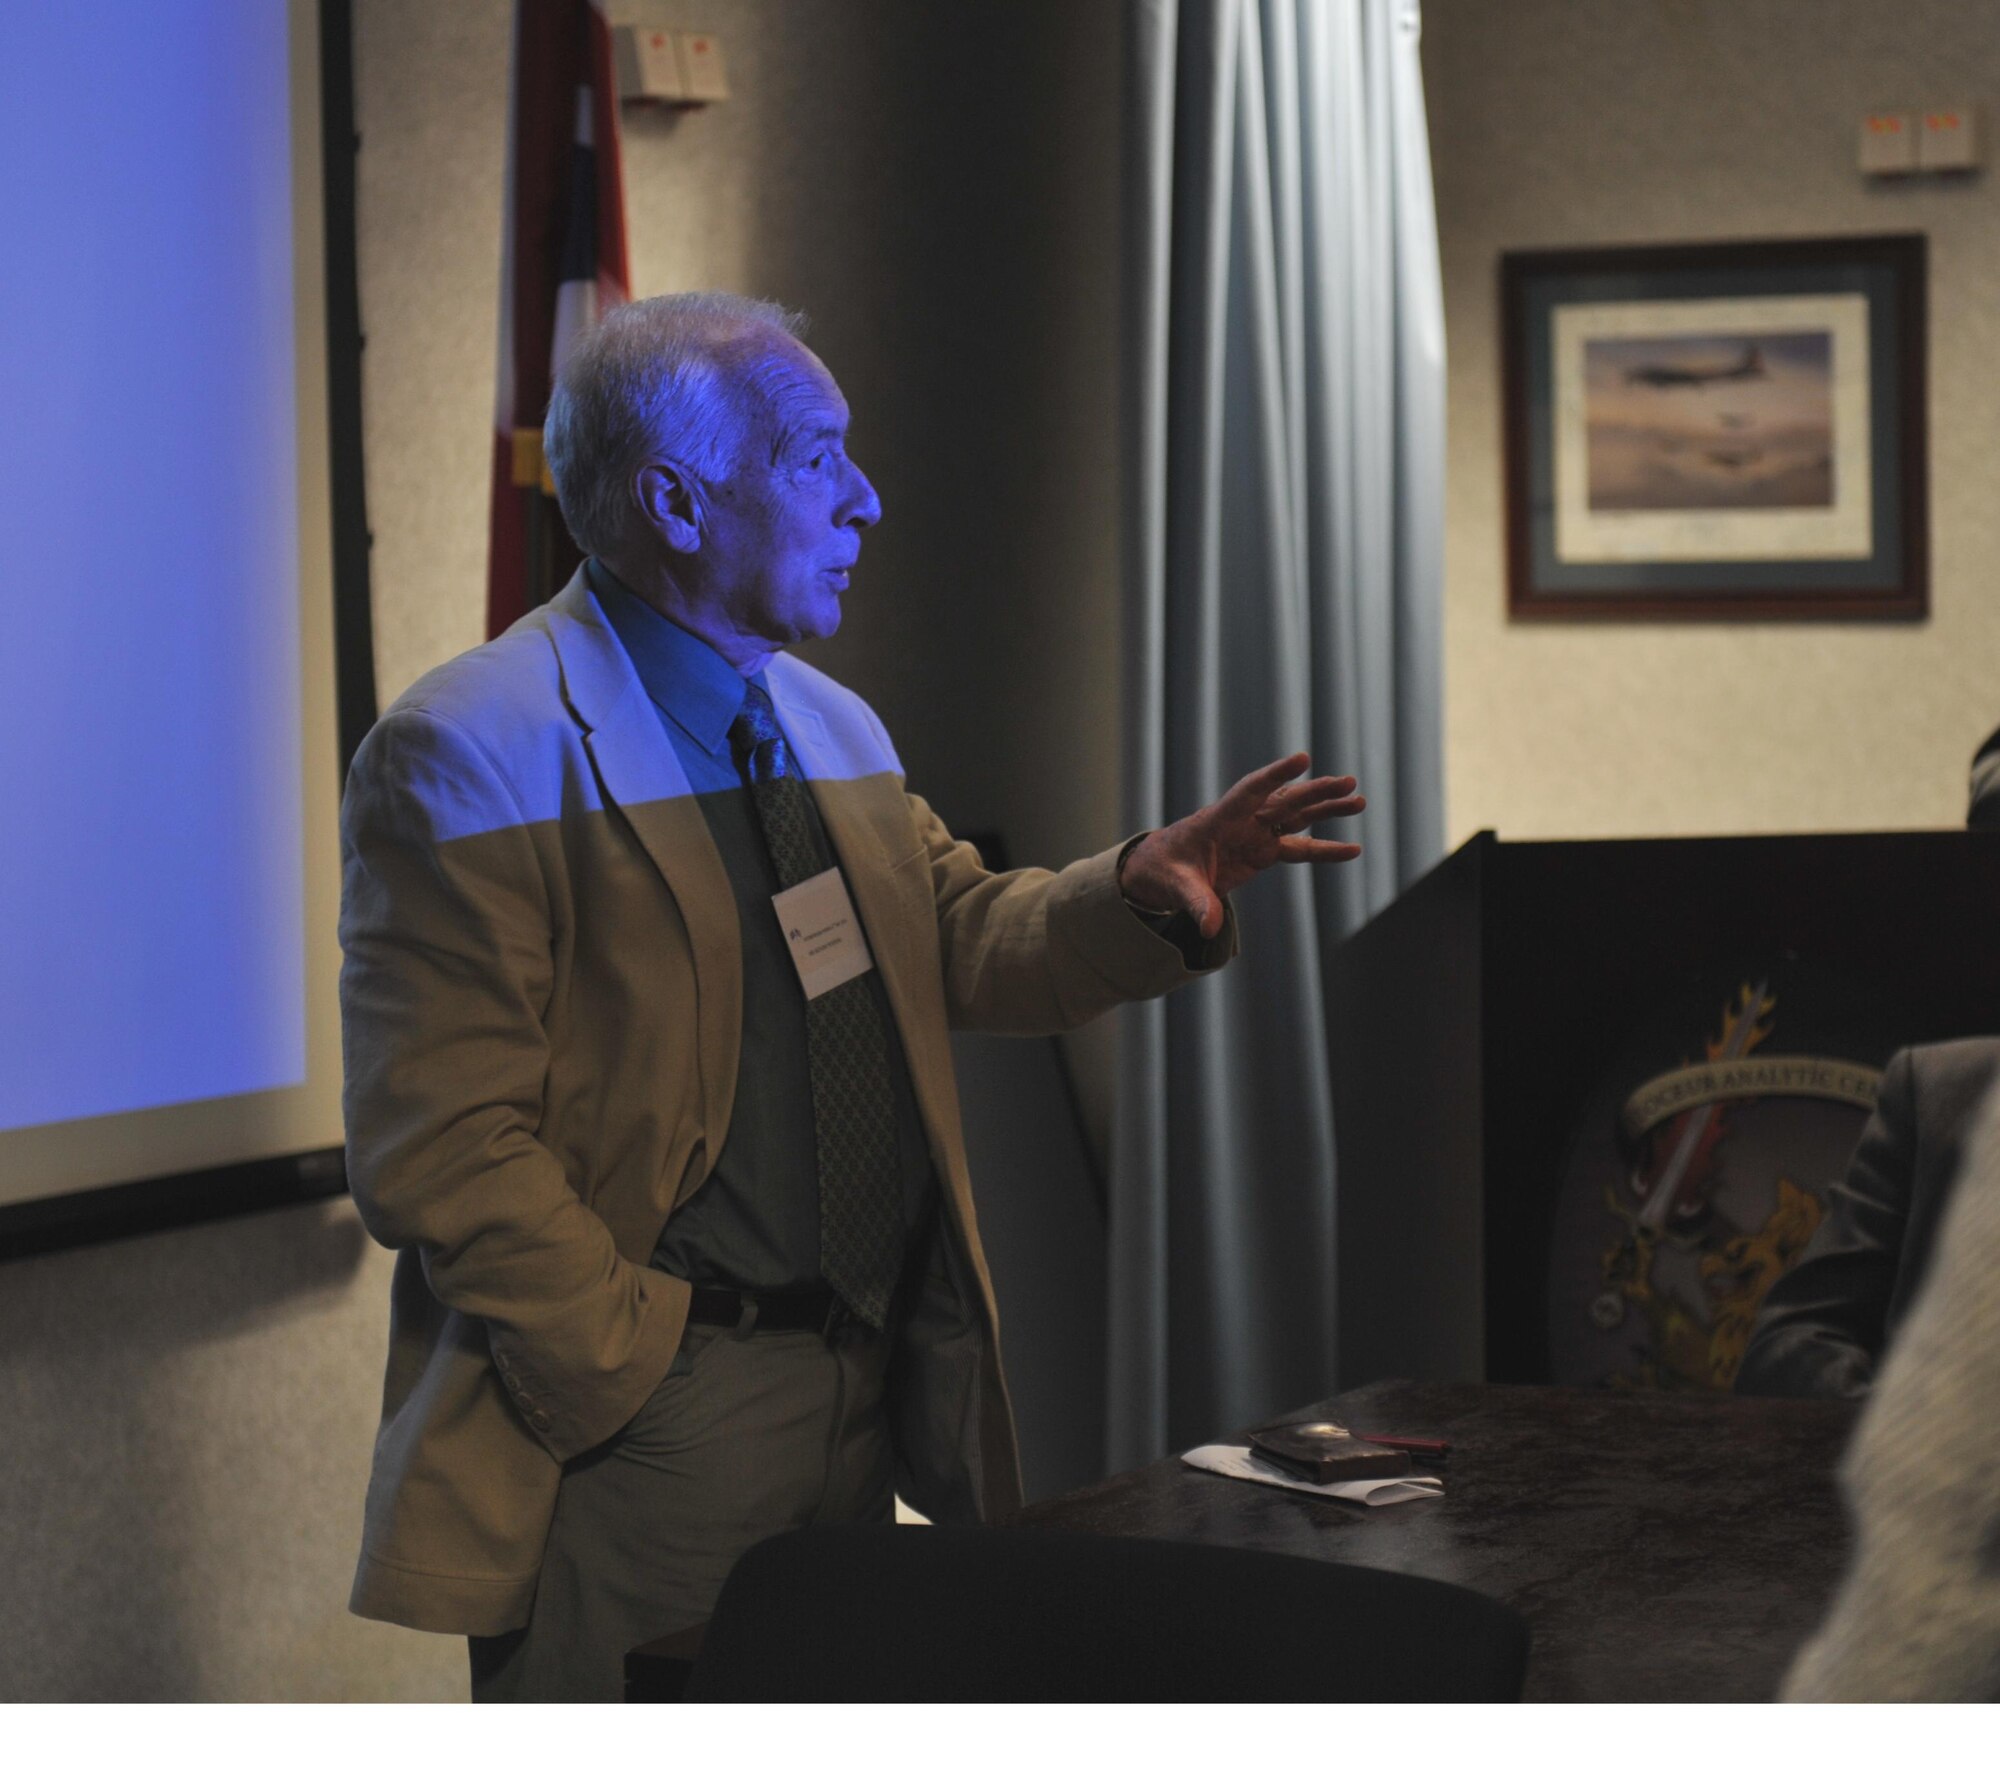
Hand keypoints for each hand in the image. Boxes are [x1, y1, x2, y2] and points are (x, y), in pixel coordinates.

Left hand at [1119, 753, 1363, 938]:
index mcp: (1217, 820)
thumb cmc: (1163, 870)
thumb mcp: (1176, 887)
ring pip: (1296, 817)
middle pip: (1282, 802)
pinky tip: (1353, 849)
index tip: (1302, 759)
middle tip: (1347, 781)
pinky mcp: (1262, 851)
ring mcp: (1255, 834)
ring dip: (1326, 809)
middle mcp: (1241, 822)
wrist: (1161, 871)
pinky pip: (1299, 848)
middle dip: (1314, 792)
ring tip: (1358, 799)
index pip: (1248, 792)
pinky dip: (1324, 848)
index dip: (1275, 776)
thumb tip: (1209, 927)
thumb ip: (1197, 903)